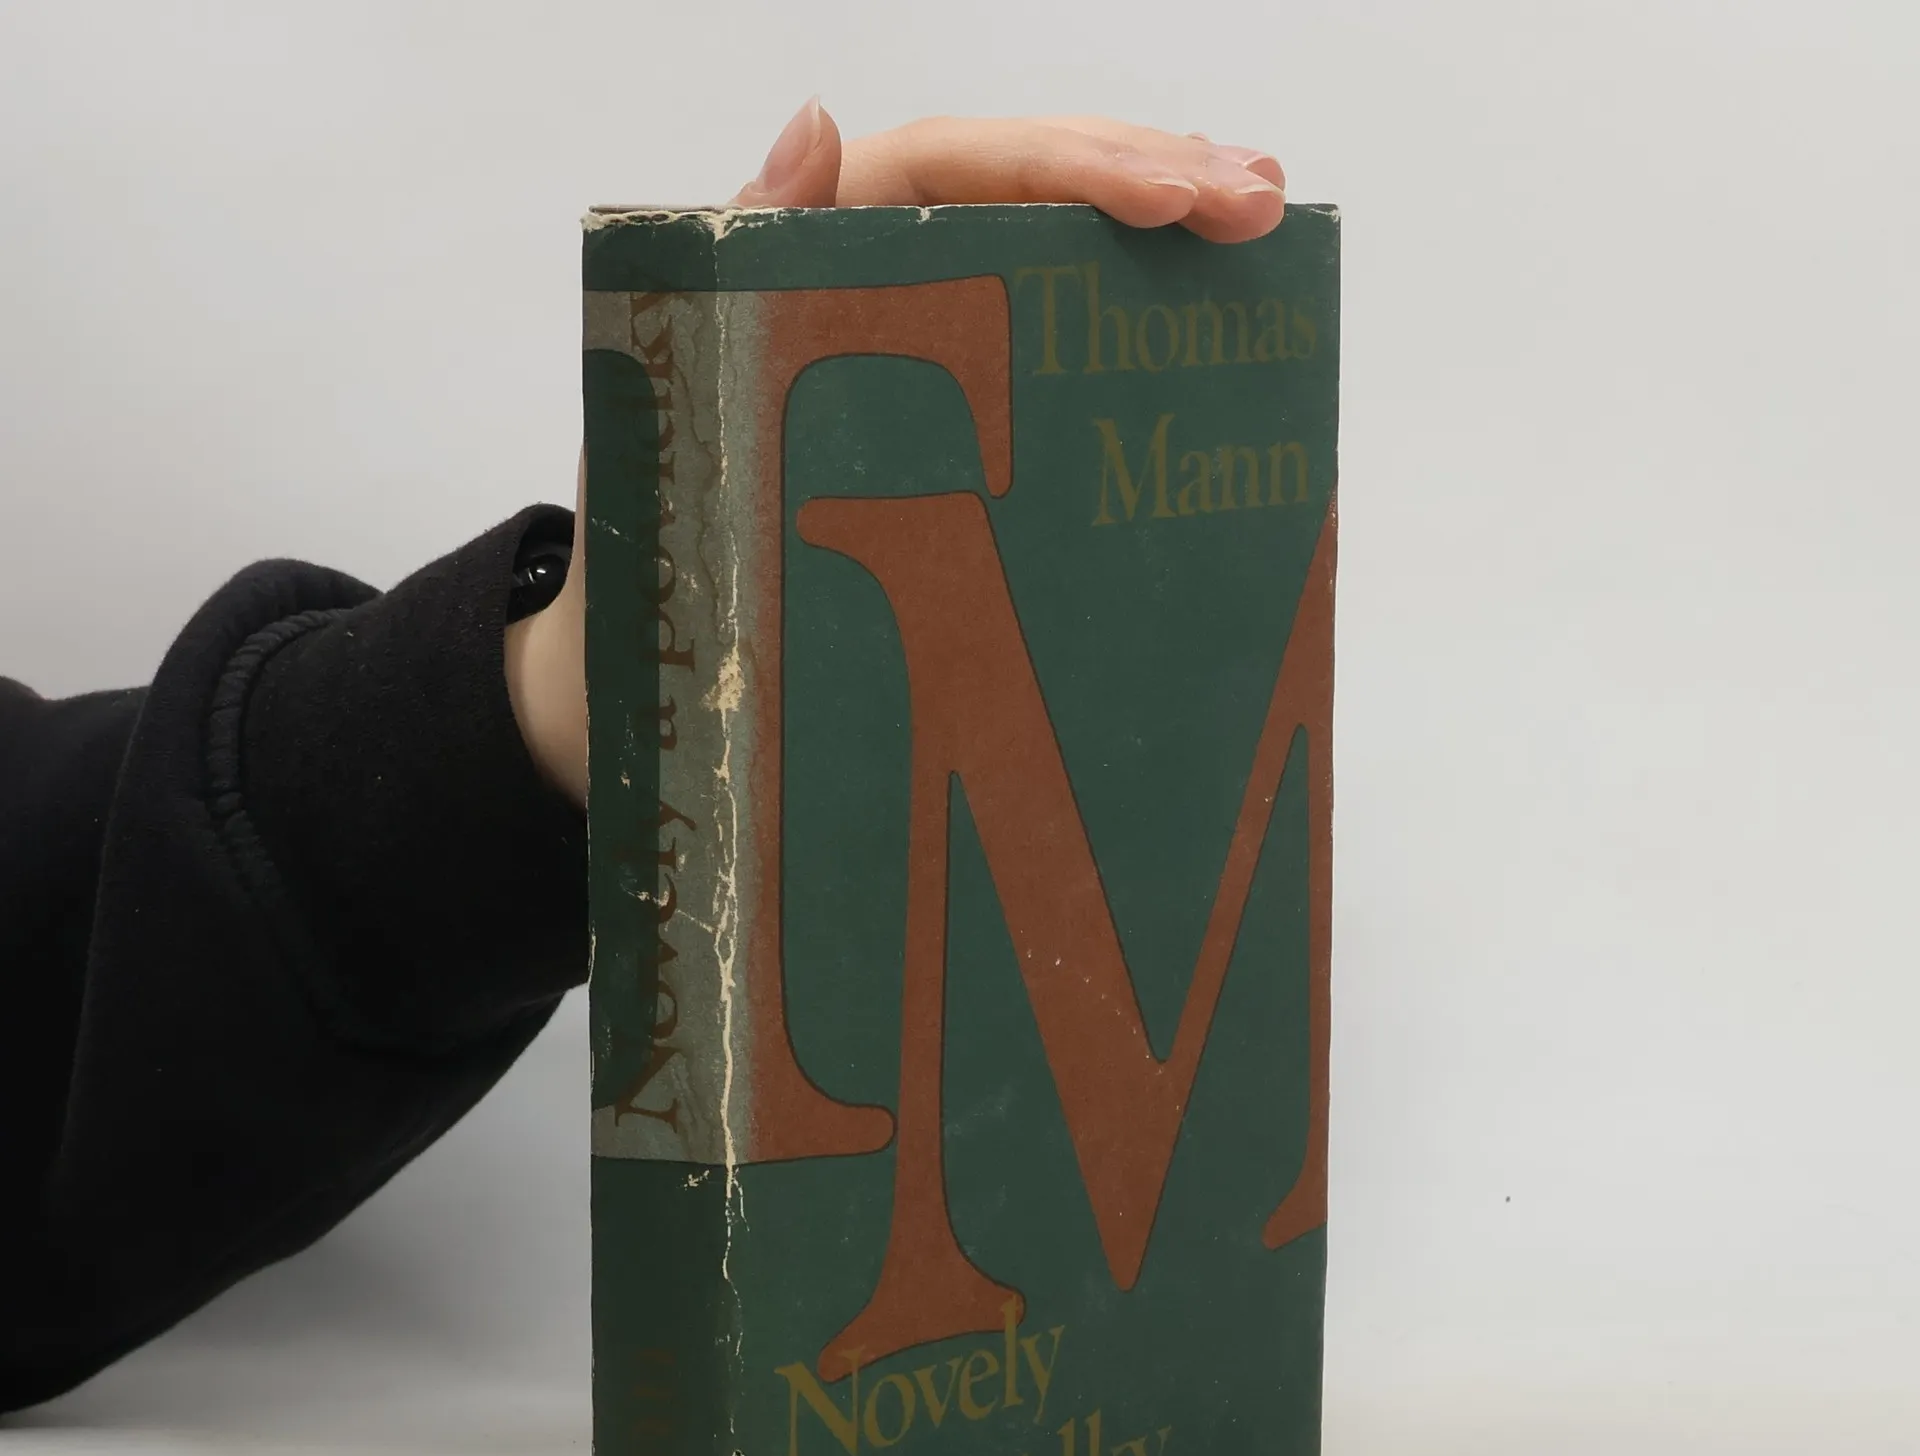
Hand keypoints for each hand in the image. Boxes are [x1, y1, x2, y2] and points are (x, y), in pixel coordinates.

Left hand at [506, 106, 1287, 805]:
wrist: (654, 638)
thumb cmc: (661, 520)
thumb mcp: (691, 393)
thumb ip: (741, 260)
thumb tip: (813, 122)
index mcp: (816, 238)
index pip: (960, 162)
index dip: (1074, 166)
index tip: (1175, 200)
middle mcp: (880, 260)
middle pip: (1031, 180)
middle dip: (1152, 174)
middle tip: (1261, 199)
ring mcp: (929, 326)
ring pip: (1058, 239)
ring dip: (1164, 216)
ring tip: (1262, 211)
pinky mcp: (961, 394)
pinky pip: (1054, 325)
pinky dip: (1133, 304)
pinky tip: (1208, 298)